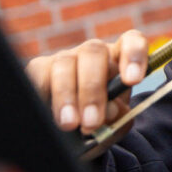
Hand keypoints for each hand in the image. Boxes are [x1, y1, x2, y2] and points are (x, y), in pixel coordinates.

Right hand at [26, 30, 147, 134]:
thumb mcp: (116, 121)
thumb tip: (110, 111)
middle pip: (94, 53)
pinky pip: (36, 74)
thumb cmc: (102, 120)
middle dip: (93, 89)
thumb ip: (119, 117)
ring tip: (69, 124)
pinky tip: (44, 114)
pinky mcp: (39, 68)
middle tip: (92, 121)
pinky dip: (41, 94)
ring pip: (65, 63)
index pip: (132, 41)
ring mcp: (66, 57)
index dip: (134, 55)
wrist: (74, 131)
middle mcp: (93, 52)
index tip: (133, 80)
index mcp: (121, 57)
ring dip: (66, 96)